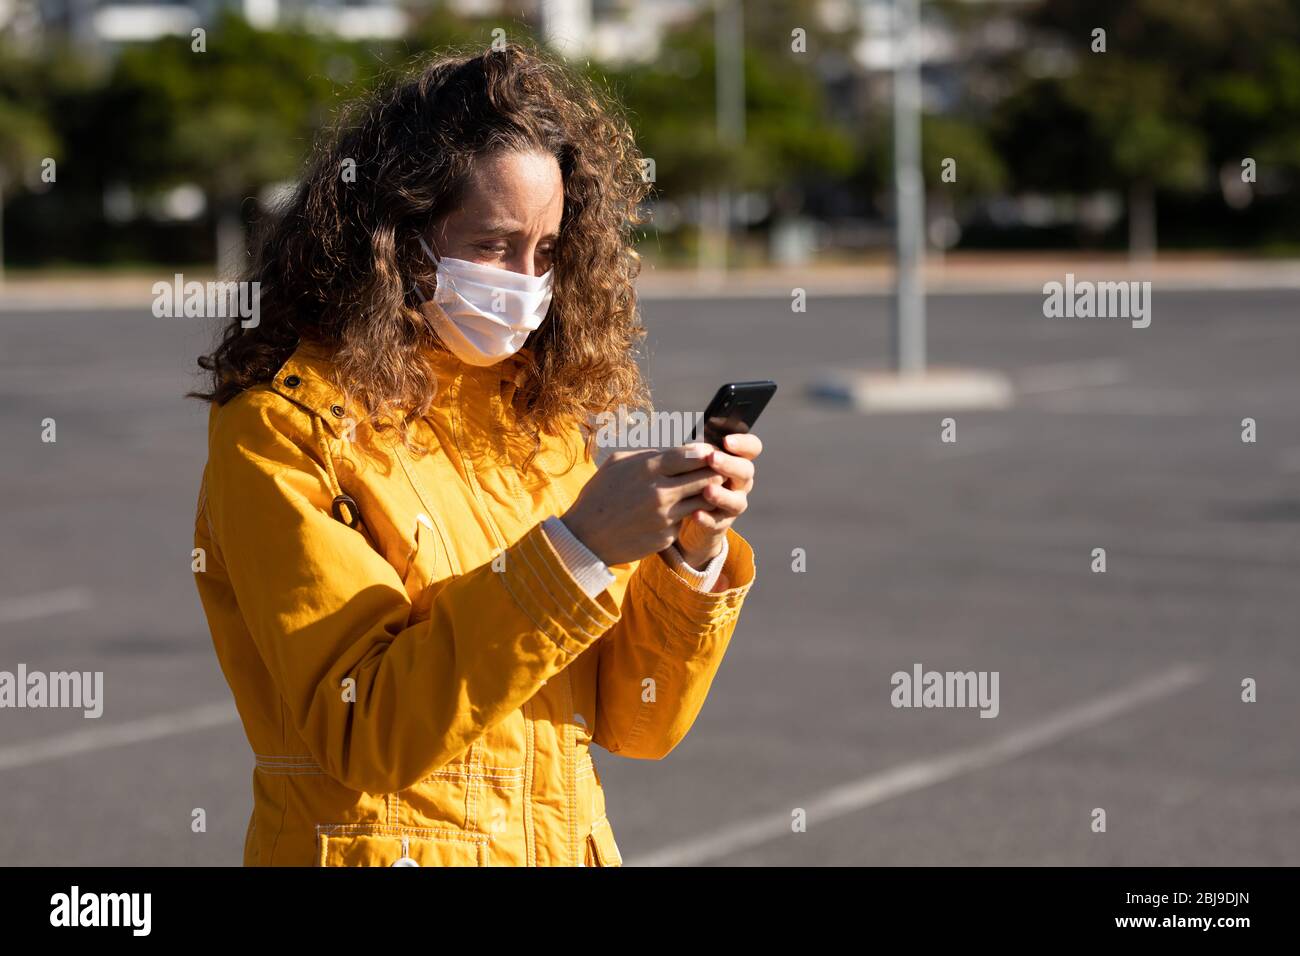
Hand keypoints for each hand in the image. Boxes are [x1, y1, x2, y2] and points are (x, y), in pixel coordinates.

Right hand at [562, 443, 722, 566]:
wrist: (585, 537)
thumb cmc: (600, 495)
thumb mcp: (617, 463)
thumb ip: (648, 455)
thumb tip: (676, 450)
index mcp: (648, 469)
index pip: (692, 455)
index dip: (706, 453)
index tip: (710, 453)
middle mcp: (661, 492)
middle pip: (706, 477)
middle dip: (713, 472)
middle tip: (716, 471)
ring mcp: (666, 517)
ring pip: (703, 501)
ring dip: (705, 495)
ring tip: (702, 490)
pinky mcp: (667, 536)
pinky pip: (685, 521)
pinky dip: (684, 515)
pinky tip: (677, 512)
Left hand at [675, 432, 761, 568]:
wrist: (690, 514)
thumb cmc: (693, 477)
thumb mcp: (696, 460)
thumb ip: (698, 449)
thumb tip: (685, 431)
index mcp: (736, 461)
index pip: (752, 448)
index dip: (743, 444)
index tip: (727, 441)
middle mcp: (740, 482)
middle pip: (746, 471)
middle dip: (729, 464)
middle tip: (712, 459)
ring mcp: (733, 504)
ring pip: (737, 500)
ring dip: (722, 494)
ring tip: (706, 490)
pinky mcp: (721, 524)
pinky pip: (718, 522)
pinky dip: (707, 518)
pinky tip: (695, 514)